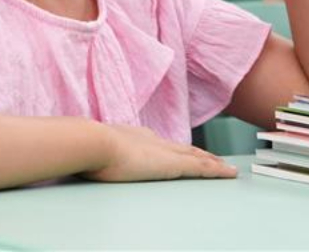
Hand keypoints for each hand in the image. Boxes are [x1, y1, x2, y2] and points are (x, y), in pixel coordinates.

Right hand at [84, 124, 236, 181]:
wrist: (94, 142)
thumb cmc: (88, 147)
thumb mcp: (91, 148)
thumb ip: (91, 149)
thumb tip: (79, 151)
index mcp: (134, 136)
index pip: (160, 142)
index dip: (174, 147)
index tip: (182, 149)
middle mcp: (153, 140)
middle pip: (183, 147)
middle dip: (199, 152)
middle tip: (213, 158)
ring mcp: (165, 152)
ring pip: (197, 156)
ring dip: (212, 161)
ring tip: (226, 167)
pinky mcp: (174, 165)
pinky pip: (203, 167)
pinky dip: (218, 170)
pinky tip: (229, 173)